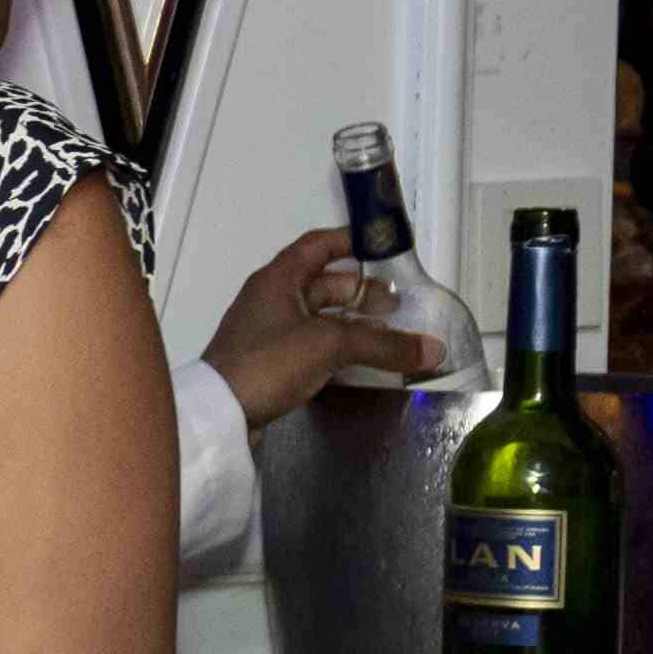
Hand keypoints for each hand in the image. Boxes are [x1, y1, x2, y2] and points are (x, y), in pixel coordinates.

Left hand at [204, 224, 430, 428]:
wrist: (219, 413)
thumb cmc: (269, 362)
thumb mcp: (329, 344)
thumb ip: (382, 344)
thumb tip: (433, 350)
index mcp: (278, 279)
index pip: (317, 245)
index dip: (350, 240)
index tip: (385, 245)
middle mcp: (271, 298)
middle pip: (324, 283)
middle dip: (362, 290)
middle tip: (400, 303)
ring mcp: (269, 331)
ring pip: (320, 317)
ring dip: (353, 322)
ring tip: (391, 333)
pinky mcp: (271, 362)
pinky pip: (313, 344)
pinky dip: (338, 347)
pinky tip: (362, 360)